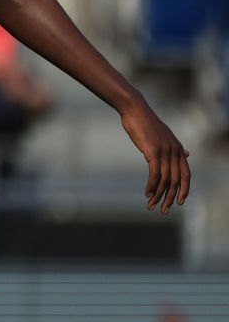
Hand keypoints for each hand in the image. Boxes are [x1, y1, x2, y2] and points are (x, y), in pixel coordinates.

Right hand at [119, 97, 190, 212]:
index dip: (184, 190)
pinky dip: (152, 186)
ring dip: (158, 195)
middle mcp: (175, 151)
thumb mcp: (165, 136)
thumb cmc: (146, 123)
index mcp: (179, 149)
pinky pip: (155, 173)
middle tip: (164, 210)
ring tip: (151, 205)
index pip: (186, 174)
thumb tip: (186, 154)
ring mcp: (165, 151)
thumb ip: (175, 148)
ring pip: (165, 180)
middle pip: (176, 181)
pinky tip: (147, 193)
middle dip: (170, 198)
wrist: (135, 110)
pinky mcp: (153, 151)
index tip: (178, 202)